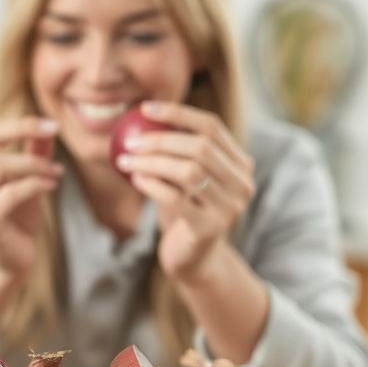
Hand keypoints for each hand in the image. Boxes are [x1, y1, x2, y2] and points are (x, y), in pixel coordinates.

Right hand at [0, 117, 62, 278]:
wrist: (10, 260)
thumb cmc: (16, 218)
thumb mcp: (25, 179)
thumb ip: (32, 152)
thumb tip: (47, 126)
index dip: (19, 125)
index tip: (52, 126)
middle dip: (28, 147)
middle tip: (54, 158)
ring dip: (34, 166)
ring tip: (55, 173)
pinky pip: (10, 193)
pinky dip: (36, 185)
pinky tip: (52, 187)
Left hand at [113, 101, 254, 280]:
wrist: (193, 257)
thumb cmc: (185, 209)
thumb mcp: (185, 176)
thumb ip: (178, 149)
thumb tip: (142, 114)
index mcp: (240, 164)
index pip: (212, 127)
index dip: (178, 113)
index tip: (145, 109)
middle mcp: (242, 184)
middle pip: (201, 147)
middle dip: (161, 140)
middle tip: (130, 140)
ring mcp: (229, 207)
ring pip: (188, 171)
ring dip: (151, 162)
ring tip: (125, 160)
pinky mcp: (209, 228)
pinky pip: (176, 198)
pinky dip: (151, 184)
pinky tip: (134, 179)